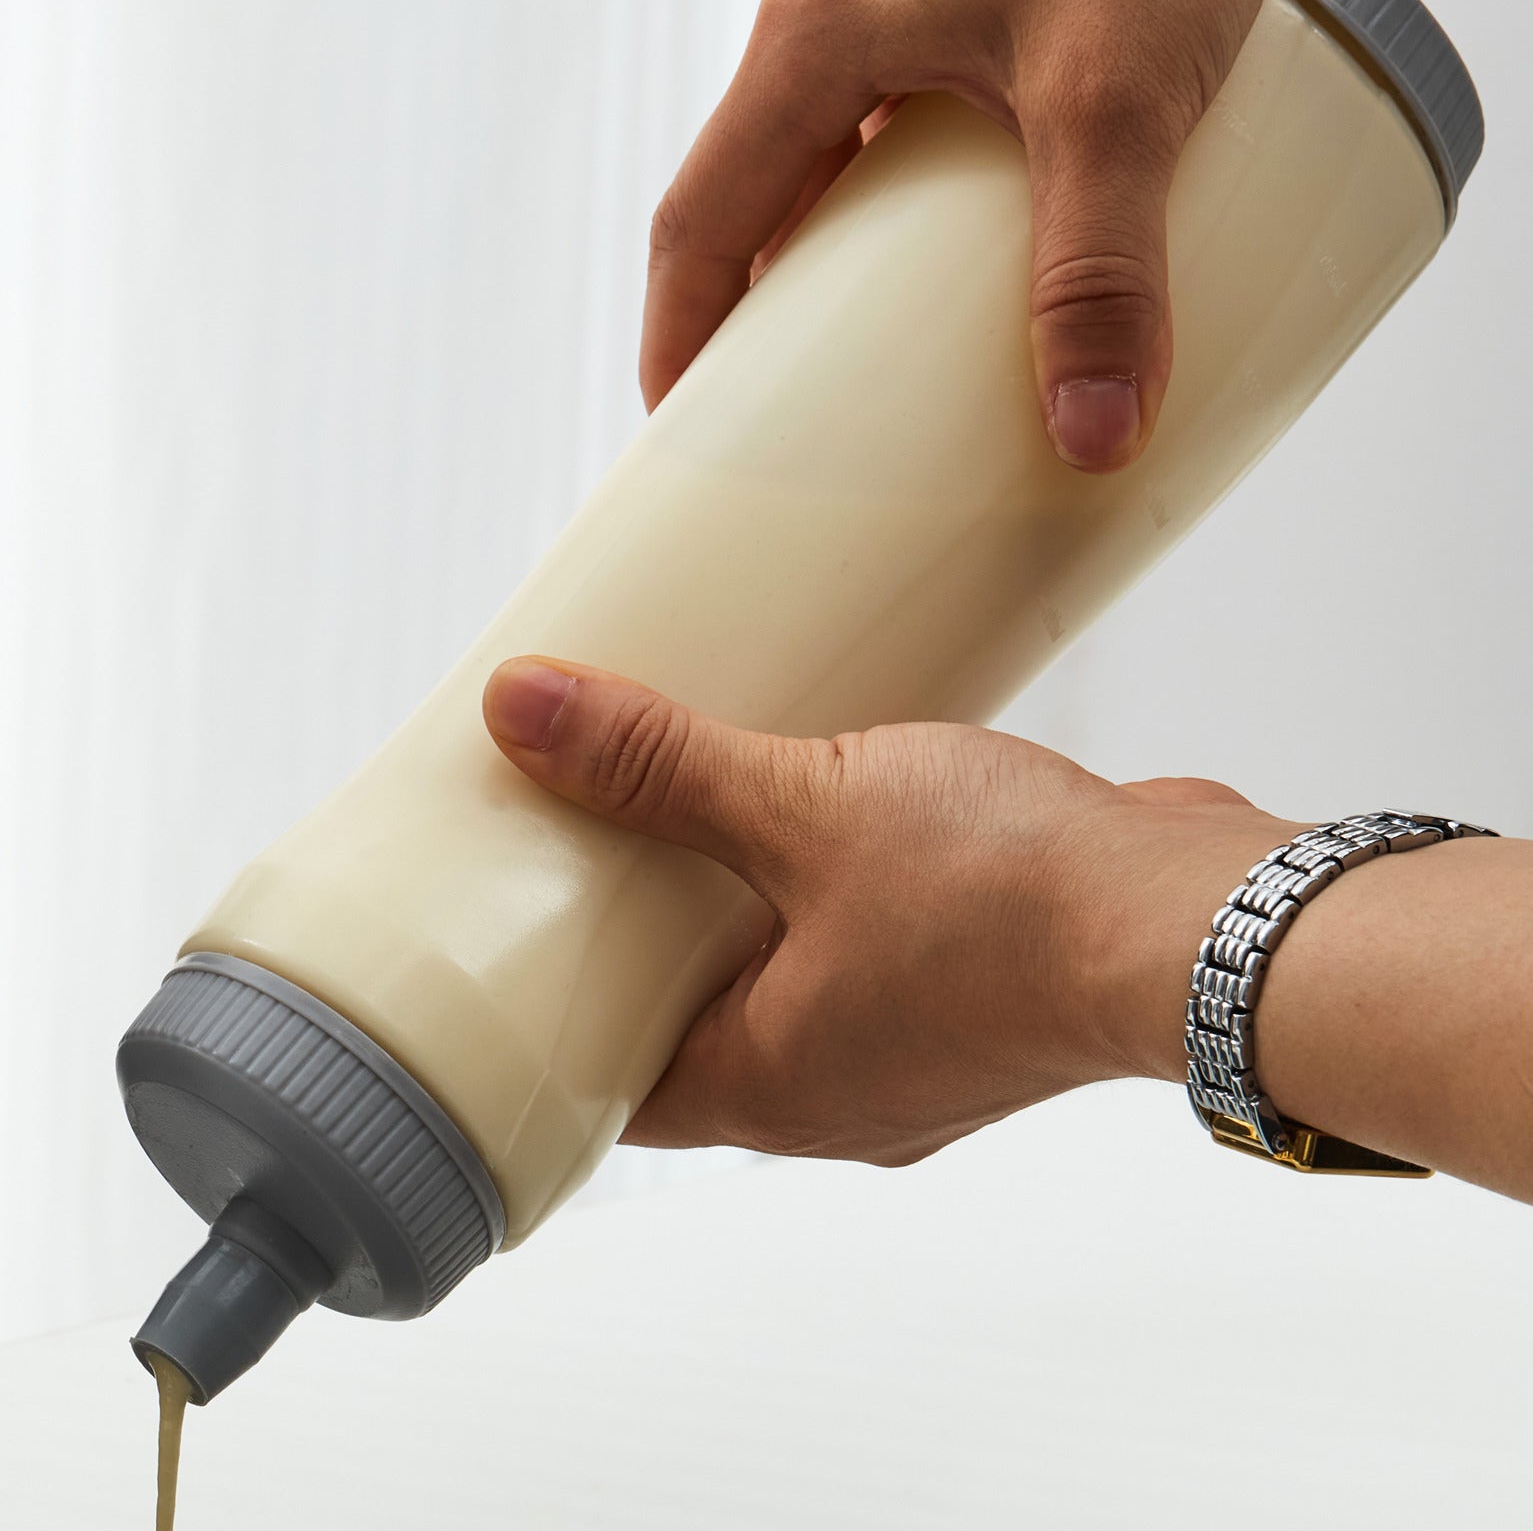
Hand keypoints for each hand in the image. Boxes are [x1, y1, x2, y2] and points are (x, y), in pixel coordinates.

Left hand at [483, 656, 1294, 1163]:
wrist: (1200, 918)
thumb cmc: (1017, 905)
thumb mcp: (808, 808)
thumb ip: (665, 765)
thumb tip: (529, 713)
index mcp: (770, 1085)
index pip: (614, 1084)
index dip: (553, 1017)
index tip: (514, 943)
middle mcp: (839, 1089)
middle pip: (699, 1026)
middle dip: (649, 939)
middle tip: (592, 843)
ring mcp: (917, 1047)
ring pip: (794, 983)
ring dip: (752, 908)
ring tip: (704, 807)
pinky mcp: (981, 992)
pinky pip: (875, 946)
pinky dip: (836, 891)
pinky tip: (833, 809)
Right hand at [640, 0, 1331, 469]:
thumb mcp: (1123, 99)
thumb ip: (1102, 275)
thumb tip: (1088, 437)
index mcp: (814, 24)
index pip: (703, 215)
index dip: (684, 333)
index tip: (683, 423)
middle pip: (751, 171)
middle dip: (760, 290)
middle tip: (788, 390)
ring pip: (813, 118)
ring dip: (830, 219)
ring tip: (875, 310)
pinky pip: (872, 67)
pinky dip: (886, 151)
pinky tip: (953, 190)